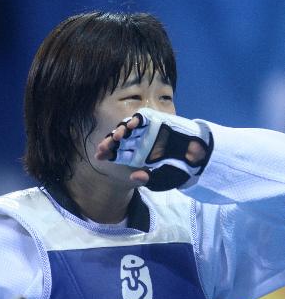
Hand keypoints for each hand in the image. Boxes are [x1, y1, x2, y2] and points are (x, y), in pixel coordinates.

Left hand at [95, 108, 210, 190]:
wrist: (198, 157)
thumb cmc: (180, 170)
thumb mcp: (163, 180)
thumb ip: (149, 180)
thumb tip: (134, 177)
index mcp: (137, 157)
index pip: (118, 153)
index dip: (108, 153)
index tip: (99, 156)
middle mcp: (139, 143)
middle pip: (119, 141)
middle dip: (109, 143)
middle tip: (104, 147)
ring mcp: (147, 132)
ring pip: (127, 129)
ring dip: (120, 131)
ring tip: (117, 137)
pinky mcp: (156, 121)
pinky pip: (141, 118)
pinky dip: (135, 120)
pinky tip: (130, 126)